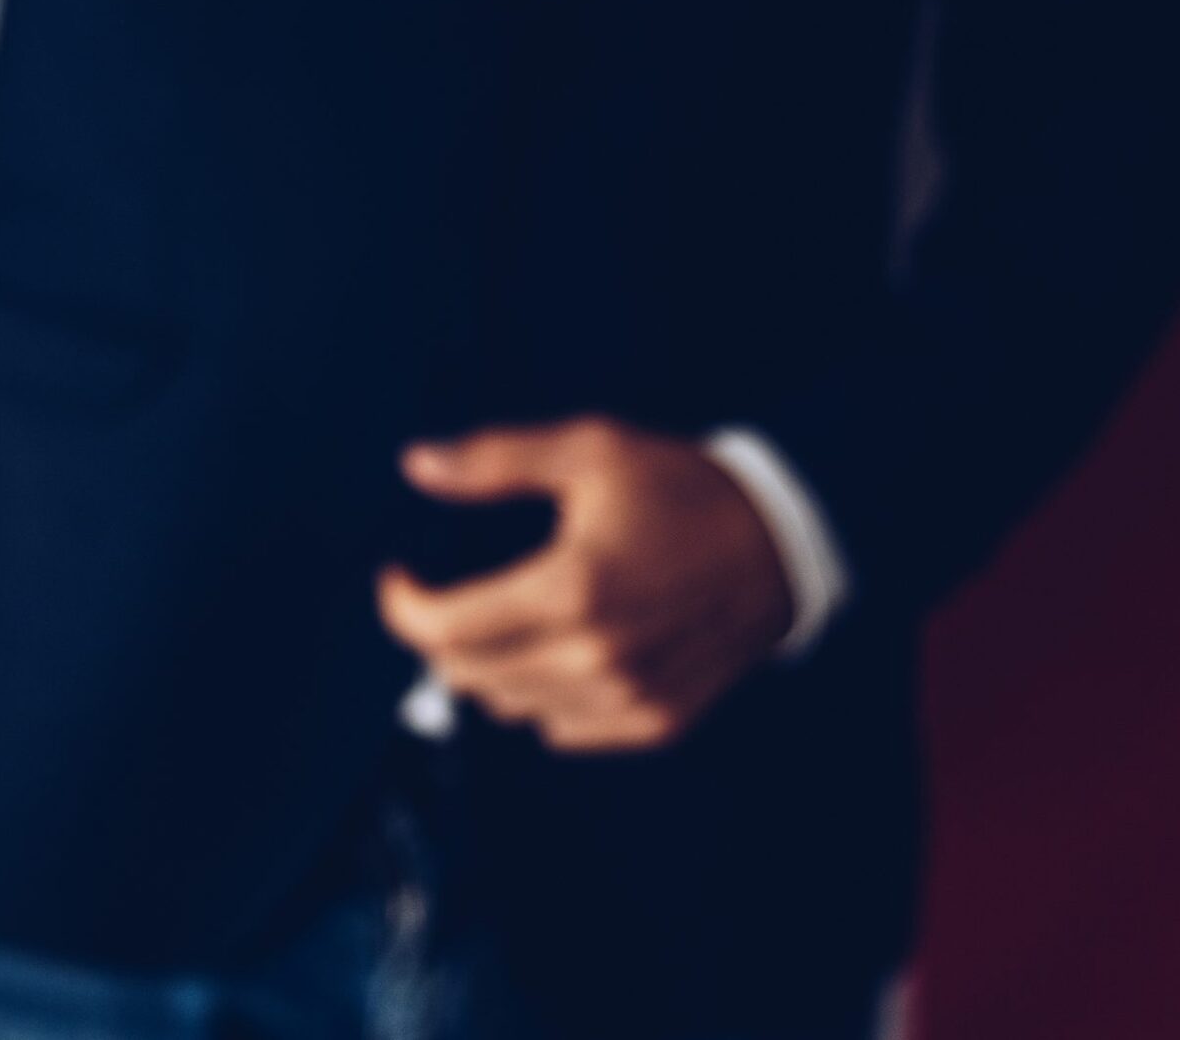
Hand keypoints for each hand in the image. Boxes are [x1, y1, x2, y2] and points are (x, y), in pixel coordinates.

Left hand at [376, 416, 793, 753]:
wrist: (780, 543)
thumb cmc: (681, 489)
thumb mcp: (588, 451)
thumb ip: (494, 460)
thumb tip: (416, 464)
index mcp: (570, 588)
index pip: (444, 628)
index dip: (401, 605)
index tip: (398, 577)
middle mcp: (595, 656)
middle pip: (465, 672)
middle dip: (440, 632)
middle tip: (450, 591)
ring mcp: (626, 697)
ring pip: (507, 705)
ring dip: (489, 665)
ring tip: (508, 615)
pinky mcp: (653, 721)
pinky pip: (560, 728)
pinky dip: (541, 694)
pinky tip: (558, 647)